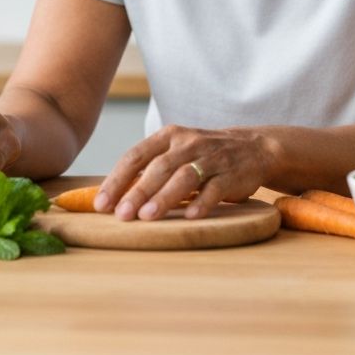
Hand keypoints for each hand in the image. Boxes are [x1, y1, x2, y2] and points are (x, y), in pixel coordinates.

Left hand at [94, 125, 272, 220]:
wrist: (253, 147)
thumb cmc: (202, 155)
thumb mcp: (175, 152)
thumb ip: (148, 169)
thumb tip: (112, 196)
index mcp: (168, 137)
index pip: (136, 155)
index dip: (117, 180)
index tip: (101, 203)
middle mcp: (187, 143)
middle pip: (158, 167)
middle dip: (137, 192)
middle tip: (121, 215)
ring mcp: (210, 158)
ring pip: (184, 177)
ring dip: (164, 197)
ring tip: (147, 217)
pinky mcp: (231, 174)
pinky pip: (215, 188)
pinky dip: (202, 202)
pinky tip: (190, 217)